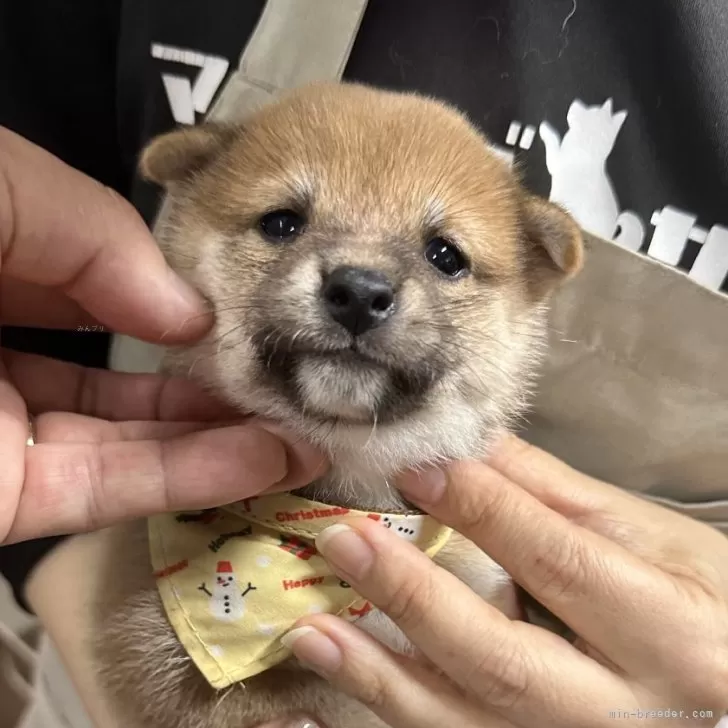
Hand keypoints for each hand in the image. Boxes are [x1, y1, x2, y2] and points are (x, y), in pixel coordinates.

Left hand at [0, 128, 325, 543]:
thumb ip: (93, 235)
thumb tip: (186, 313)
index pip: (100, 272)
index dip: (175, 286)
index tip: (245, 301)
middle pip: (126, 360)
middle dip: (213, 370)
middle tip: (294, 374)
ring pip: (129, 431)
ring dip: (224, 434)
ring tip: (307, 431)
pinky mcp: (1, 498)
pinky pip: (110, 484)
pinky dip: (193, 475)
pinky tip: (266, 460)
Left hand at [284, 436, 727, 726]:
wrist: (727, 695)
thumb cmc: (707, 611)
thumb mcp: (656, 545)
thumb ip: (560, 499)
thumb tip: (474, 448)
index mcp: (668, 634)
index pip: (557, 563)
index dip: (482, 513)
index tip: (416, 471)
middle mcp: (619, 715)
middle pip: (501, 658)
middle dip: (414, 597)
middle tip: (344, 540)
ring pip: (467, 725)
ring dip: (381, 680)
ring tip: (311, 630)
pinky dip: (392, 727)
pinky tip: (325, 710)